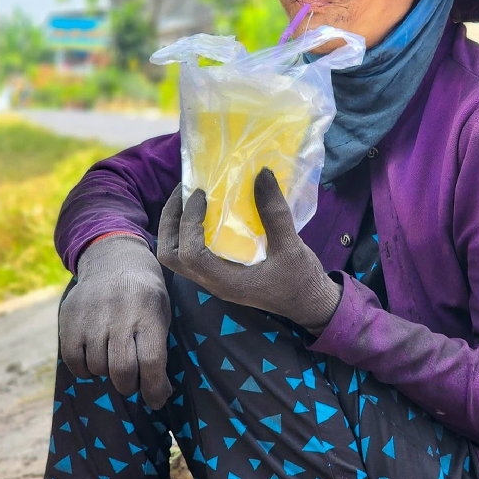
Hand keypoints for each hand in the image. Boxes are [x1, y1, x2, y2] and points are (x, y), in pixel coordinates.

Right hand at [59, 234, 172, 408]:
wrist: (113, 259)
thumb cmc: (144, 295)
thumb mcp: (161, 312)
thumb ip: (159, 349)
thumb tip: (159, 395)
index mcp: (148, 312)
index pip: (151, 361)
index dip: (154, 389)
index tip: (156, 400)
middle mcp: (119, 313)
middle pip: (122, 369)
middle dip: (130, 385)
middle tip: (133, 382)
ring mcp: (92, 315)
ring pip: (98, 367)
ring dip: (107, 374)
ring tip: (113, 360)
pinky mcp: (69, 318)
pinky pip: (74, 360)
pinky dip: (85, 369)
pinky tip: (94, 358)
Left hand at [157, 168, 342, 333]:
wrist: (308, 304)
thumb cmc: (300, 281)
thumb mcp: (291, 246)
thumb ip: (275, 213)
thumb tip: (262, 174)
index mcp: (225, 281)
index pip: (190, 254)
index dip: (188, 222)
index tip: (201, 195)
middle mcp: (212, 281)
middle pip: (170, 255)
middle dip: (170, 221)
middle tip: (184, 191)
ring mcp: (213, 278)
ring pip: (176, 255)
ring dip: (175, 225)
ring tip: (190, 198)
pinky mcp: (219, 272)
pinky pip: (191, 251)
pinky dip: (189, 230)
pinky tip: (205, 211)